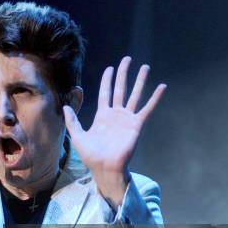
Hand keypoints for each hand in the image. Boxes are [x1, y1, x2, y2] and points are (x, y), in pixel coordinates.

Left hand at [63, 56, 165, 207]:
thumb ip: (72, 121)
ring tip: (145, 67)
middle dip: (123, 74)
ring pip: (134, 95)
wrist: (105, 167)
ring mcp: (127, 119)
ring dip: (140, 81)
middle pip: (120, 89)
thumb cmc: (91, 155)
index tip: (111, 68)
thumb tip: (65, 106)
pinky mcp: (136, 125)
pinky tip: (162, 87)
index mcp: (102, 115)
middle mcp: (116, 114)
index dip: (107, 80)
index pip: (105, 93)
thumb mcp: (78, 136)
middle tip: (127, 59)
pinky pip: (147, 109)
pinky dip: (155, 98)